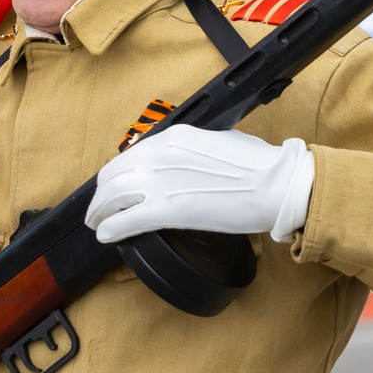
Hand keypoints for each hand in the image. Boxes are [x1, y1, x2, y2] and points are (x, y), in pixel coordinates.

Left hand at [86, 127, 314, 245]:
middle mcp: (161, 155)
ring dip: (99, 212)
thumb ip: (193, 151)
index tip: (113, 185)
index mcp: (174, 137)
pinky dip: (111, 227)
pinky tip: (105, 235)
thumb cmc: (258, 165)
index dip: (116, 173)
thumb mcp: (218, 142)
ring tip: (96, 223)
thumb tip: (185, 161)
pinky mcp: (169, 210)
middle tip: (97, 209)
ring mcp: (162, 182)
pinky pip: (127, 219)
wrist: (276, 183)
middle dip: (101, 194)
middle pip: (115, 175)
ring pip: (113, 196)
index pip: (131, 154)